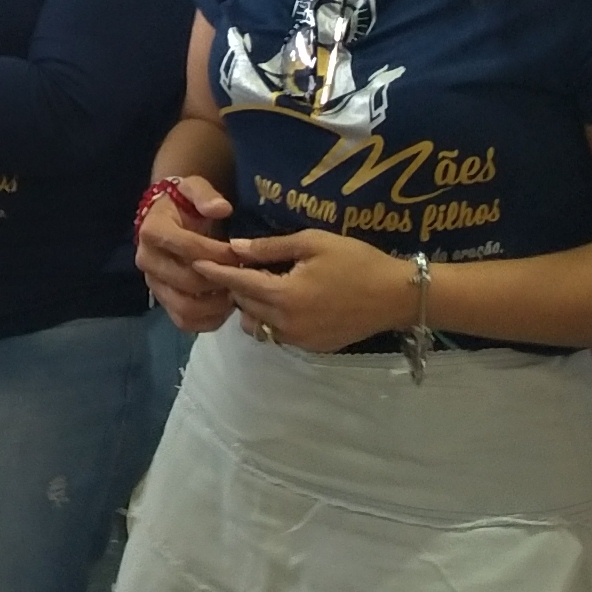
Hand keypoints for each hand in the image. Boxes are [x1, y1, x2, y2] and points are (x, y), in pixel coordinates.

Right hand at [134, 174, 244, 331]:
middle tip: (245, 276)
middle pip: (187, 281)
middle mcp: (147, 260)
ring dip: (216, 305)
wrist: (169, 217)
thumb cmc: (185, 202)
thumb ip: (206, 195)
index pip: (188, 248)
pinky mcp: (162, 300)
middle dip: (221, 280)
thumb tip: (222, 208)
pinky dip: (208, 320)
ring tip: (236, 292)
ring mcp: (153, 283)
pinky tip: (226, 307)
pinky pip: (184, 321)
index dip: (219, 253)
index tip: (241, 253)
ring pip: (184, 308)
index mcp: (152, 231)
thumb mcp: (194, 187)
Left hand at [213, 226, 415, 350]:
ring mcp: (299, 339)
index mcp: (284, 295)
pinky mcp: (312, 347)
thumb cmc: (357, 261)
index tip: (195, 263)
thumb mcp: (313, 243)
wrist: (397, 296)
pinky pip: (278, 335)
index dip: (215, 272)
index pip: (237, 284)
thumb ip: (270, 248)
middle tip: (236, 267)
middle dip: (235, 288)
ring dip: (252, 307)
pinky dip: (272, 319)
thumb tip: (236, 248)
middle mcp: (286, 323)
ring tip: (262, 285)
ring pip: (258, 325)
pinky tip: (284, 300)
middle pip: (244, 306)